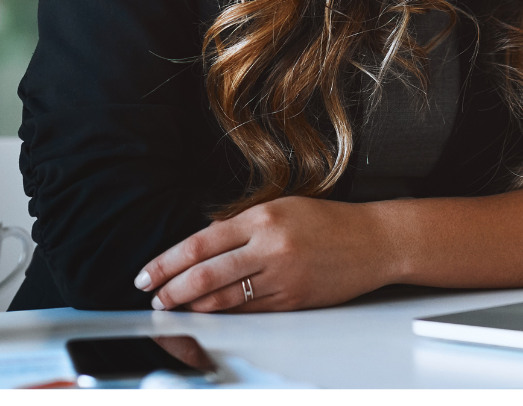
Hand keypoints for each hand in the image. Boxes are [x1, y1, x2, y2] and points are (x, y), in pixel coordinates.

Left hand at [134, 196, 396, 312]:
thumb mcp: (282, 207)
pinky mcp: (293, 300)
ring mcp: (282, 277)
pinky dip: (224, 315)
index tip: (148, 273)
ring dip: (193, 307)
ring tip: (175, 309)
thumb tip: (203, 241)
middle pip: (206, 274)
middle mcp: (269, 246)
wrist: (375, 242)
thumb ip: (242, 224)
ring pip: (225, 299)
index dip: (168, 262)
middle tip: (155, 297)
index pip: (200, 243)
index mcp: (262, 217)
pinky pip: (250, 312)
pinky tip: (208, 316)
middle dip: (173, 289)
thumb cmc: (329, 222)